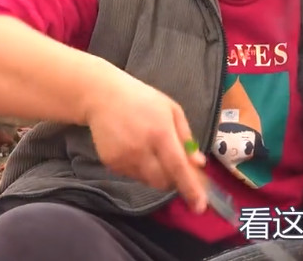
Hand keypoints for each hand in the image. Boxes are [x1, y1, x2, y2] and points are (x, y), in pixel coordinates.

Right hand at [82, 65, 207, 212]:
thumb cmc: (143, 100)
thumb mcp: (172, 109)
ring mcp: (124, 158)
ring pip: (147, 181)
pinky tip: (136, 149)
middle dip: (173, 180)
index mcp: (160, 133)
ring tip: (152, 149)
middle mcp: (141, 149)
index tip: (200, 206)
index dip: (190, 188)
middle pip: (163, 181)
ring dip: (156, 173)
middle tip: (175, 166)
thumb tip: (199, 163)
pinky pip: (132, 175)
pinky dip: (140, 169)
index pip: (178, 167)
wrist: (103, 96)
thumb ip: (186, 137)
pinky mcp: (111, 163)